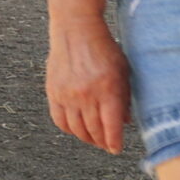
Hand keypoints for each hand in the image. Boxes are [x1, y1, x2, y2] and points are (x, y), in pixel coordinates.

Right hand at [45, 20, 130, 152]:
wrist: (76, 30)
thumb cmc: (104, 48)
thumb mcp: (123, 70)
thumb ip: (125, 96)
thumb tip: (126, 121)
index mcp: (107, 89)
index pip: (111, 126)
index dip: (114, 142)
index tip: (116, 149)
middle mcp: (86, 95)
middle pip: (94, 131)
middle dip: (102, 141)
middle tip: (106, 144)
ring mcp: (67, 95)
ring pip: (76, 129)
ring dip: (86, 138)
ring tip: (93, 138)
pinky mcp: (53, 92)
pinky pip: (59, 120)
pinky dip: (68, 129)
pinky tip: (76, 129)